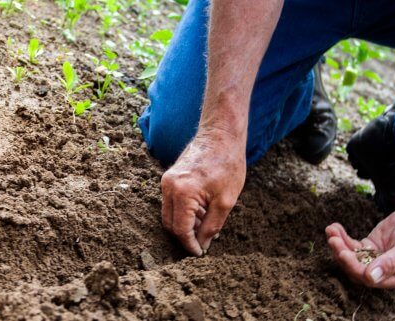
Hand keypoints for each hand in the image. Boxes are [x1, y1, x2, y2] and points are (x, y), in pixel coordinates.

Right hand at [161, 128, 245, 255]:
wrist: (221, 135)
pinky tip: (202, 213)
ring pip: (169, 214)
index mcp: (182, 192)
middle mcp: (169, 187)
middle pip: (170, 224)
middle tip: (202, 244)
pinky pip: (171, 203)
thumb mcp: (226, 201)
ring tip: (206, 226)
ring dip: (185, 225)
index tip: (200, 254)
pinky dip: (183, 212)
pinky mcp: (169, 177)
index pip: (180, 229)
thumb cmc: (227, 164)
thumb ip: (211, 226)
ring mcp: (166, 181)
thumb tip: (202, 244)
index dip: (190, 245)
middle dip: (185, 237)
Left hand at [325, 206, 394, 287]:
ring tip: (331, 231)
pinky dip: (342, 237)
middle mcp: (384, 272)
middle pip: (357, 270)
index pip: (371, 280)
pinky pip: (352, 245)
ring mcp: (375, 259)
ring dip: (339, 245)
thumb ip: (391, 262)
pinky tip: (334, 227)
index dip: (355, 268)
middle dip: (343, 256)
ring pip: (352, 257)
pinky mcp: (369, 247)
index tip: (344, 253)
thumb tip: (371, 278)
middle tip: (333, 240)